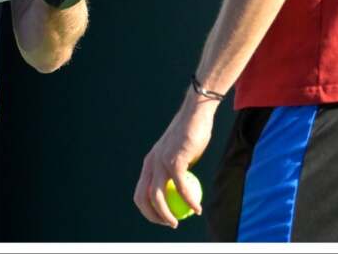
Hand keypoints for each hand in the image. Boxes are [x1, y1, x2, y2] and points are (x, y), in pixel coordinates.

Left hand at [134, 95, 216, 227]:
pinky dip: (189, 201)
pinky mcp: (175, 160)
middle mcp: (151, 162)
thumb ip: (175, 170)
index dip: (147, 209)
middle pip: (143, 197)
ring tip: (177, 222)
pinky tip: (197, 208)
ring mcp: (161, 161)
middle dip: (152, 216)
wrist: (196, 113)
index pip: (140, 191)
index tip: (162, 218)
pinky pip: (181, 188)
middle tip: (168, 224)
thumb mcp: (179, 154)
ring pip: (158, 196)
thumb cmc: (191, 133)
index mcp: (150, 162)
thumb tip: (179, 192)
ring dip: (166, 215)